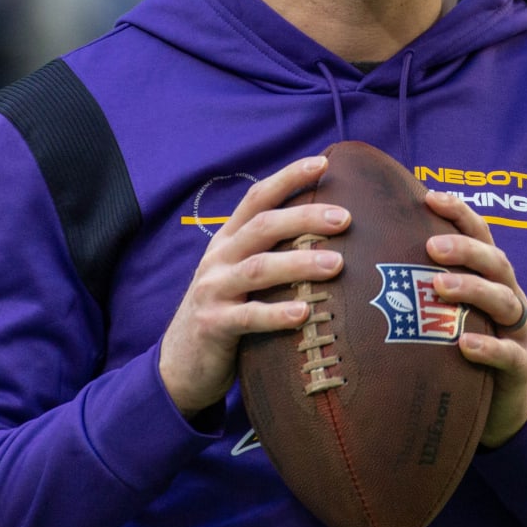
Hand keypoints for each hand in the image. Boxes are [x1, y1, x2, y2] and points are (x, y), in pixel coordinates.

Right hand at [159, 156, 347, 418]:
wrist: (181, 364)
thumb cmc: (228, 313)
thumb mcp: (242, 275)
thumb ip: (273, 253)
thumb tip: (333, 237)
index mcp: (228, 239)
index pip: (258, 198)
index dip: (289, 177)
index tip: (324, 163)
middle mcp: (219, 258)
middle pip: (262, 227)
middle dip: (305, 217)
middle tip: (345, 218)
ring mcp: (213, 290)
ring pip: (258, 269)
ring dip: (299, 264)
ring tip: (337, 264)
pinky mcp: (214, 326)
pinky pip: (248, 317)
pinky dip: (277, 313)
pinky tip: (305, 313)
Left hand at [424, 189, 526, 448]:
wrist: (499, 410)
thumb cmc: (458, 352)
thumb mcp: (443, 315)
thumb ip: (420, 287)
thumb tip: (363, 255)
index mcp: (490, 279)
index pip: (481, 236)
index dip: (460, 214)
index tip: (431, 197)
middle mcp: (509, 298)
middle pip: (496, 263)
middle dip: (466, 250)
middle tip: (432, 246)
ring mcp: (519, 333)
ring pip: (505, 302)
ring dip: (472, 290)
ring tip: (440, 287)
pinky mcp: (520, 368)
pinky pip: (509, 355)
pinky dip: (488, 347)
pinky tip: (464, 345)